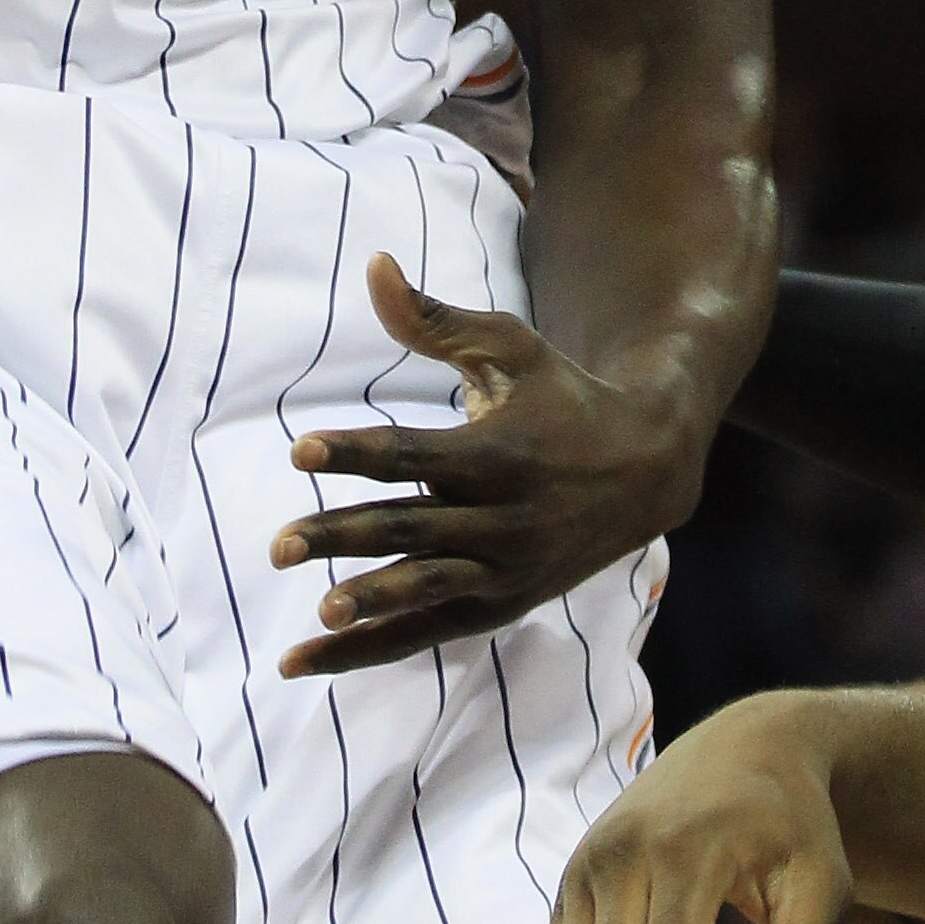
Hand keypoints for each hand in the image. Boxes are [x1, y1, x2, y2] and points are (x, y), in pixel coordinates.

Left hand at [273, 256, 698, 678]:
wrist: (646, 471)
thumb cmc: (565, 398)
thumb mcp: (511, 348)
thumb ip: (434, 320)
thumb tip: (372, 266)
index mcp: (501, 453)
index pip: (415, 455)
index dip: (356, 452)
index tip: (300, 450)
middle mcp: (504, 519)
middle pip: (412, 529)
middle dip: (344, 537)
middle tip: (278, 544)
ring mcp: (504, 569)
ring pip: (425, 591)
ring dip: (368, 604)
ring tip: (315, 614)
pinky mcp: (499, 605)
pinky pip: (426, 632)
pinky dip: (370, 648)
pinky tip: (310, 657)